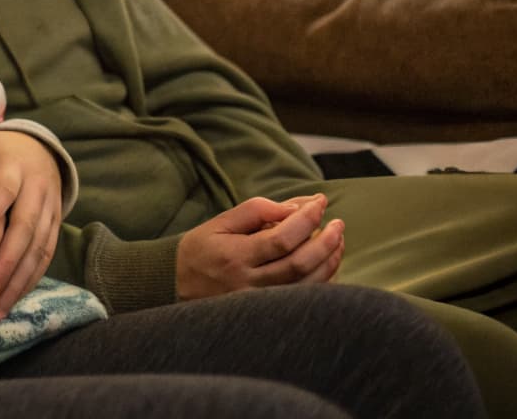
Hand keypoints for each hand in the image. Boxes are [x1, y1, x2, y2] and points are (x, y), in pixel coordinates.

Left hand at [0, 130, 61, 321]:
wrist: (44, 152)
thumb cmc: (2, 151)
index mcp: (17, 167)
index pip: (6, 189)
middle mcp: (38, 190)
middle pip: (26, 228)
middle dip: (6, 261)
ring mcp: (50, 211)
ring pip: (38, 250)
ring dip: (18, 281)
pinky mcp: (54, 228)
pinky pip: (45, 258)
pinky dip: (29, 281)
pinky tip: (10, 302)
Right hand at [176, 194, 344, 299]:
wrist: (177, 286)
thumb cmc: (201, 250)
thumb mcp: (220, 222)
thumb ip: (256, 211)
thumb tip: (295, 208)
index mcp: (235, 256)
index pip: (281, 238)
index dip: (306, 219)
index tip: (320, 202)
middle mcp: (249, 283)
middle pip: (299, 264)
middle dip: (326, 241)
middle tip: (338, 223)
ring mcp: (260, 303)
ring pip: (307, 285)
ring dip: (329, 261)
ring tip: (338, 240)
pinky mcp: (268, 313)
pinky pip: (304, 299)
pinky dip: (323, 281)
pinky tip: (328, 264)